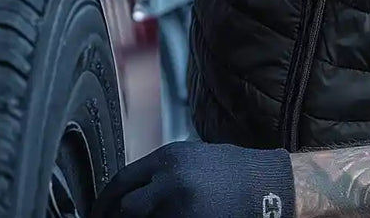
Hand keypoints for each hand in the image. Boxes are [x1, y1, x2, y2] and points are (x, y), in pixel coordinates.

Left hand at [91, 140, 294, 217]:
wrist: (272, 186)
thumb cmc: (235, 173)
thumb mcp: (192, 158)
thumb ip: (160, 173)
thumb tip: (130, 194)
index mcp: (168, 159)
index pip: (121, 182)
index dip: (105, 203)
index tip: (98, 214)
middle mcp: (171, 180)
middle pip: (125, 208)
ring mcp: (183, 206)